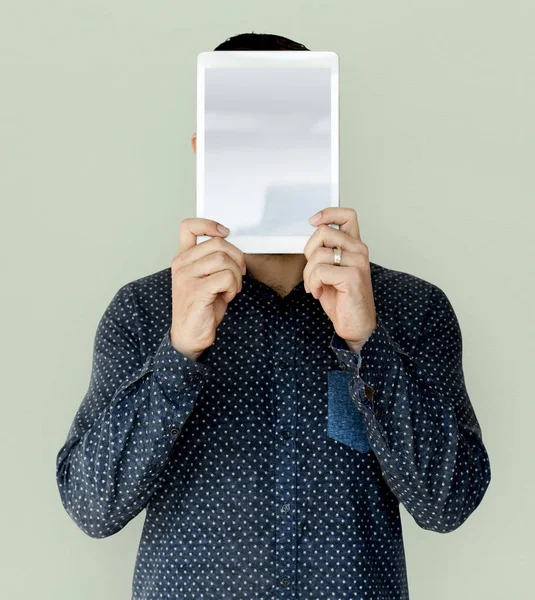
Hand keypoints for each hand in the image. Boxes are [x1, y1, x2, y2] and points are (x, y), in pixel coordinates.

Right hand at [170, 218, 245, 359]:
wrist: (189, 335)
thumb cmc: (200, 307)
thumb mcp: (205, 278)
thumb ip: (213, 261)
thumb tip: (234, 249)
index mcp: (183, 259)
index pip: (188, 227)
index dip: (209, 224)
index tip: (224, 233)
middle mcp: (181, 265)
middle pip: (218, 244)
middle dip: (236, 258)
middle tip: (237, 275)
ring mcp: (187, 277)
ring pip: (224, 260)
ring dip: (236, 276)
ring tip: (230, 289)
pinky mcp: (196, 291)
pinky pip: (226, 277)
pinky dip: (233, 287)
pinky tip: (226, 296)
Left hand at [303, 207, 376, 350]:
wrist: (356, 325)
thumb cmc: (343, 299)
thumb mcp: (331, 270)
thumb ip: (325, 252)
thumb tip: (310, 240)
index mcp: (354, 246)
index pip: (347, 215)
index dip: (328, 213)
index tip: (313, 221)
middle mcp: (359, 250)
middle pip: (323, 232)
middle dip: (308, 253)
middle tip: (312, 273)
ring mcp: (358, 262)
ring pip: (317, 254)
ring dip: (309, 275)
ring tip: (316, 287)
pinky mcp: (352, 276)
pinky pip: (320, 271)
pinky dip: (314, 284)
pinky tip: (320, 293)